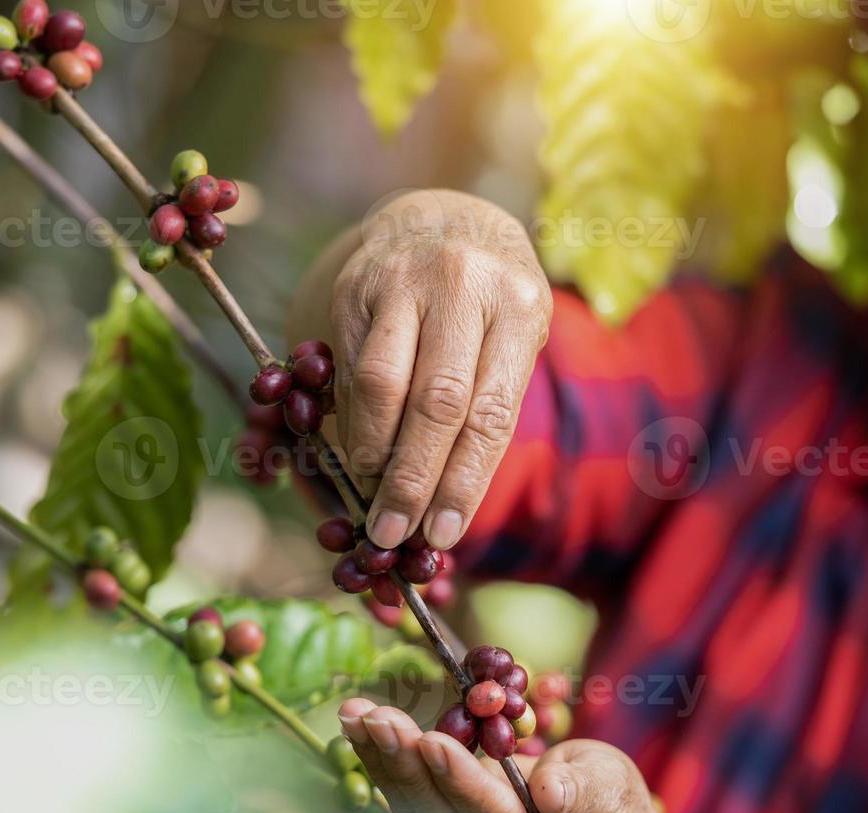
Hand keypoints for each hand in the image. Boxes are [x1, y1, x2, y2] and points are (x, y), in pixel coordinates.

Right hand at [315, 190, 552, 550]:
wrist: (447, 222)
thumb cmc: (490, 306)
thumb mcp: (513, 342)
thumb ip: (487, 411)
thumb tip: (446, 509)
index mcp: (518, 305)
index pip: (490, 412)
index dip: (463, 480)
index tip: (442, 534)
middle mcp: (461, 285)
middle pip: (434, 402)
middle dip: (413, 479)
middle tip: (394, 533)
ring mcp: (403, 281)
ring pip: (380, 384)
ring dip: (372, 453)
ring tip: (374, 496)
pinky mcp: (355, 286)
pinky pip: (349, 368)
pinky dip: (352, 421)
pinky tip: (359, 453)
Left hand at [336, 697, 666, 812]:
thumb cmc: (616, 806)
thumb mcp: (615, 789)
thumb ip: (586, 791)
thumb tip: (549, 793)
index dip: (462, 782)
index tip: (434, 741)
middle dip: (403, 761)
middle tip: (373, 715)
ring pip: (412, 805)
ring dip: (379, 756)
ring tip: (354, 711)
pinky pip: (407, 793)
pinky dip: (380, 757)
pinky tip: (359, 723)